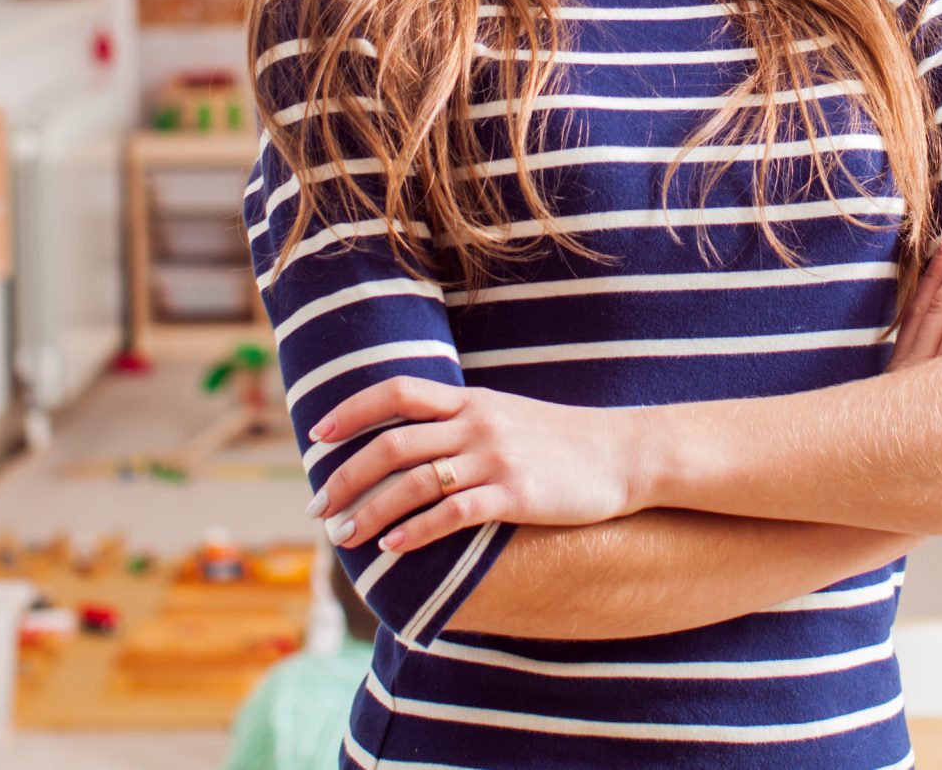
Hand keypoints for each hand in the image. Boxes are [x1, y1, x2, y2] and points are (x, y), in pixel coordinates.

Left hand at [303, 378, 640, 557]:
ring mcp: (495, 458)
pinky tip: (392, 548)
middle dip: (345, 476)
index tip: (316, 436)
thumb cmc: (563, 440)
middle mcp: (476, 422)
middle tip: (319, 508)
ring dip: (370, 511)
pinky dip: (416, 531)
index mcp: (471, 399)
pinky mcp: (515, 495)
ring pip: (413, 482)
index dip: (351, 411)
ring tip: (345, 535)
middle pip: (392, 444)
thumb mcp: (508, 414)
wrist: (626, 453)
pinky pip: (452, 513)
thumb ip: (463, 420)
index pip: (396, 392)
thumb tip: (415, 438)